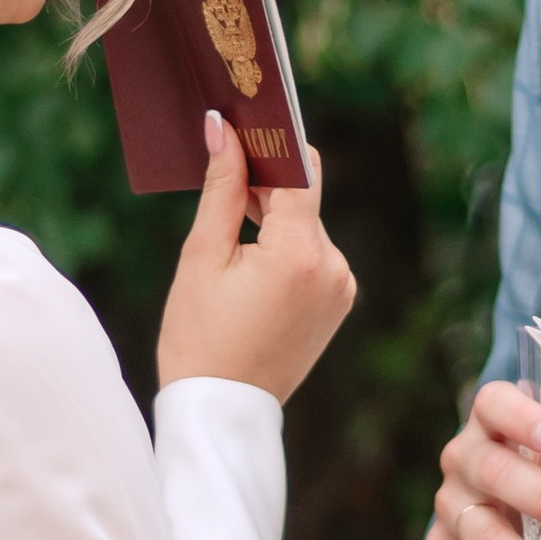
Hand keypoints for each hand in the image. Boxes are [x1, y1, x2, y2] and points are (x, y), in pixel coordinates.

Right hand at [156, 114, 355, 401]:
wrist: (221, 411)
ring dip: (273, 220)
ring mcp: (341, 287)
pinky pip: (313, 256)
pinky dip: (285, 249)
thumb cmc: (199, 338)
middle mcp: (333, 267)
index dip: (271, 145)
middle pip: (302, 199)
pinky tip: (250, 267)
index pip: (300, 171)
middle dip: (264, 185)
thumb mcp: (202, 258)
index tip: (241, 128)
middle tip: (220, 177)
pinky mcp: (338, 302)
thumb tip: (222, 130)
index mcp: (300, 253)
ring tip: (229, 240)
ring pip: (306, 226)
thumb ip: (221, 189)